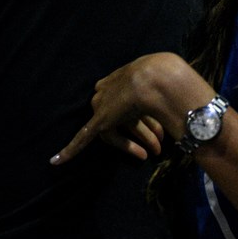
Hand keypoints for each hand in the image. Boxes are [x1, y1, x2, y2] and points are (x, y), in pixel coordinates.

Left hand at [51, 52, 196, 164]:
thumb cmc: (165, 76)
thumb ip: (163, 91)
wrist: (156, 78)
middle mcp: (107, 92)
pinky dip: (69, 150)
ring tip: (151, 154)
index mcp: (120, 78)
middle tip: (158, 144)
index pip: (126, 101)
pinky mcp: (99, 122)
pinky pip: (83, 138)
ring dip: (135, 143)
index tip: (158, 130)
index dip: (143, 119)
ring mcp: (102, 107)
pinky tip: (56, 161)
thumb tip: (181, 100)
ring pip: (117, 130)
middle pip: (124, 117)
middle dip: (144, 131)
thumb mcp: (165, 77)